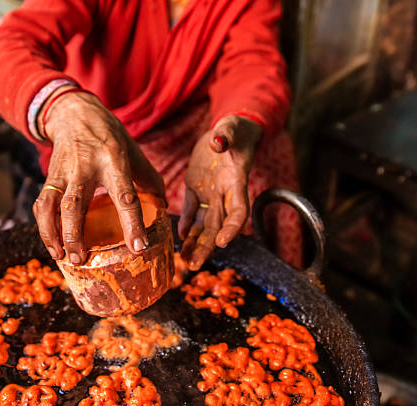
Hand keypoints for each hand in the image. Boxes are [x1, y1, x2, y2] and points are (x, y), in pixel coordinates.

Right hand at [33, 90, 163, 263]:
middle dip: (76, 234)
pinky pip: (42, 205)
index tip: (138, 248)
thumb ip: (150, 180)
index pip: (124, 197)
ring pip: (52, 206)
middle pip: (76, 204)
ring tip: (61, 256)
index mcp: (113, 162)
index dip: (132, 224)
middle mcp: (85, 168)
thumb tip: (164, 208)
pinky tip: (53, 247)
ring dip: (54, 233)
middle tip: (81, 258)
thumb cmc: (109, 138)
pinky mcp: (49, 178)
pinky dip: (44, 227)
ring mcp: (63, 173)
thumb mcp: (134, 153)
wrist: (74, 112)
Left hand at [178, 116, 261, 269]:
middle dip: (206, 247)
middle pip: (217, 226)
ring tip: (185, 262)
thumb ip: (225, 136)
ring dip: (194, 244)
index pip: (238, 211)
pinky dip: (186, 225)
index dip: (232, 228)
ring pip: (203, 225)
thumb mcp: (231, 130)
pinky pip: (191, 212)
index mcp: (236, 183)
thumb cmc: (234, 130)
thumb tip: (217, 142)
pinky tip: (178, 239)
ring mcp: (210, 195)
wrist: (227, 133)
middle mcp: (224, 195)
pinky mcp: (196, 190)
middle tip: (194, 265)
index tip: (222, 242)